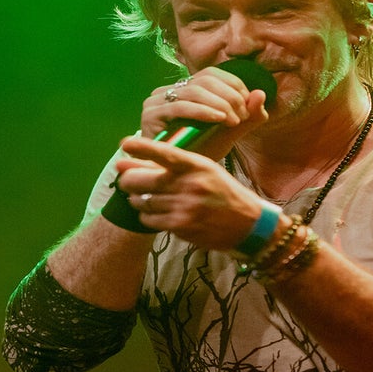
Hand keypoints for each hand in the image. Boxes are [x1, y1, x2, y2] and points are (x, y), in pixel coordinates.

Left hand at [114, 136, 268, 250]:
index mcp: (196, 165)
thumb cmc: (222, 191)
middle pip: (141, 180)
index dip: (142, 148)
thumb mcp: (204, 170)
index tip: (125, 144)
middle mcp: (189, 184)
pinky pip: (149, 220)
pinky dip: (147, 215)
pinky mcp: (181, 226)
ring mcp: (184, 206)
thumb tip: (136, 162)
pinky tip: (155, 212)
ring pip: (141, 201)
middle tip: (126, 181)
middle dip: (127, 181)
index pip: (164, 153)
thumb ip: (174, 165)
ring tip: (143, 197)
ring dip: (137, 199)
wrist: (247, 223)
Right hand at [140, 68, 269, 160]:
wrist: (177, 176)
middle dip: (229, 96)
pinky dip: (202, 111)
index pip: (211, 74)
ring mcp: (156, 100)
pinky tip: (219, 119)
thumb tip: (262, 93)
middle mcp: (168, 90)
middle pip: (204, 80)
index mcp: (184, 88)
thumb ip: (248, 115)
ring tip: (234, 120)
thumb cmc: (201, 152)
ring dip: (219, 103)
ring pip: (193, 91)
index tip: (248, 105)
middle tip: (243, 115)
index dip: (233, 84)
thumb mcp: (229, 132)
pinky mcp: (150, 115)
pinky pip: (179, 107)